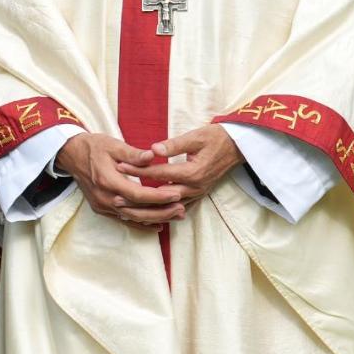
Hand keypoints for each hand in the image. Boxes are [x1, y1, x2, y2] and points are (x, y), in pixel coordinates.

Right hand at [56, 131, 185, 226]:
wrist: (71, 155)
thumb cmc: (94, 147)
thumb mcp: (114, 145)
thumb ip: (133, 154)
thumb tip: (153, 156)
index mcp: (107, 180)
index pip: (138, 194)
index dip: (158, 196)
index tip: (177, 194)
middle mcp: (104, 197)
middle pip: (137, 210)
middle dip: (161, 211)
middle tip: (182, 209)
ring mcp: (102, 205)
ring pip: (132, 217)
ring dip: (155, 218)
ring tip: (176, 216)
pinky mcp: (101, 208)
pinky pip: (124, 220)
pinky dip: (141, 223)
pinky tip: (157, 225)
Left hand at [127, 124, 242, 202]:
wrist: (238, 146)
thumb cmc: (215, 137)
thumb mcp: (195, 137)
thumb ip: (173, 145)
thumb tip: (153, 149)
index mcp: (192, 172)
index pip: (159, 173)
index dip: (138, 171)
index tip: (119, 167)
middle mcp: (195, 187)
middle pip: (161, 197)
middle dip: (138, 198)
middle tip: (116, 199)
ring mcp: (198, 193)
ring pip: (168, 207)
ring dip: (147, 210)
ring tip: (126, 211)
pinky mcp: (199, 195)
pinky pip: (177, 209)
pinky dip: (161, 213)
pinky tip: (145, 216)